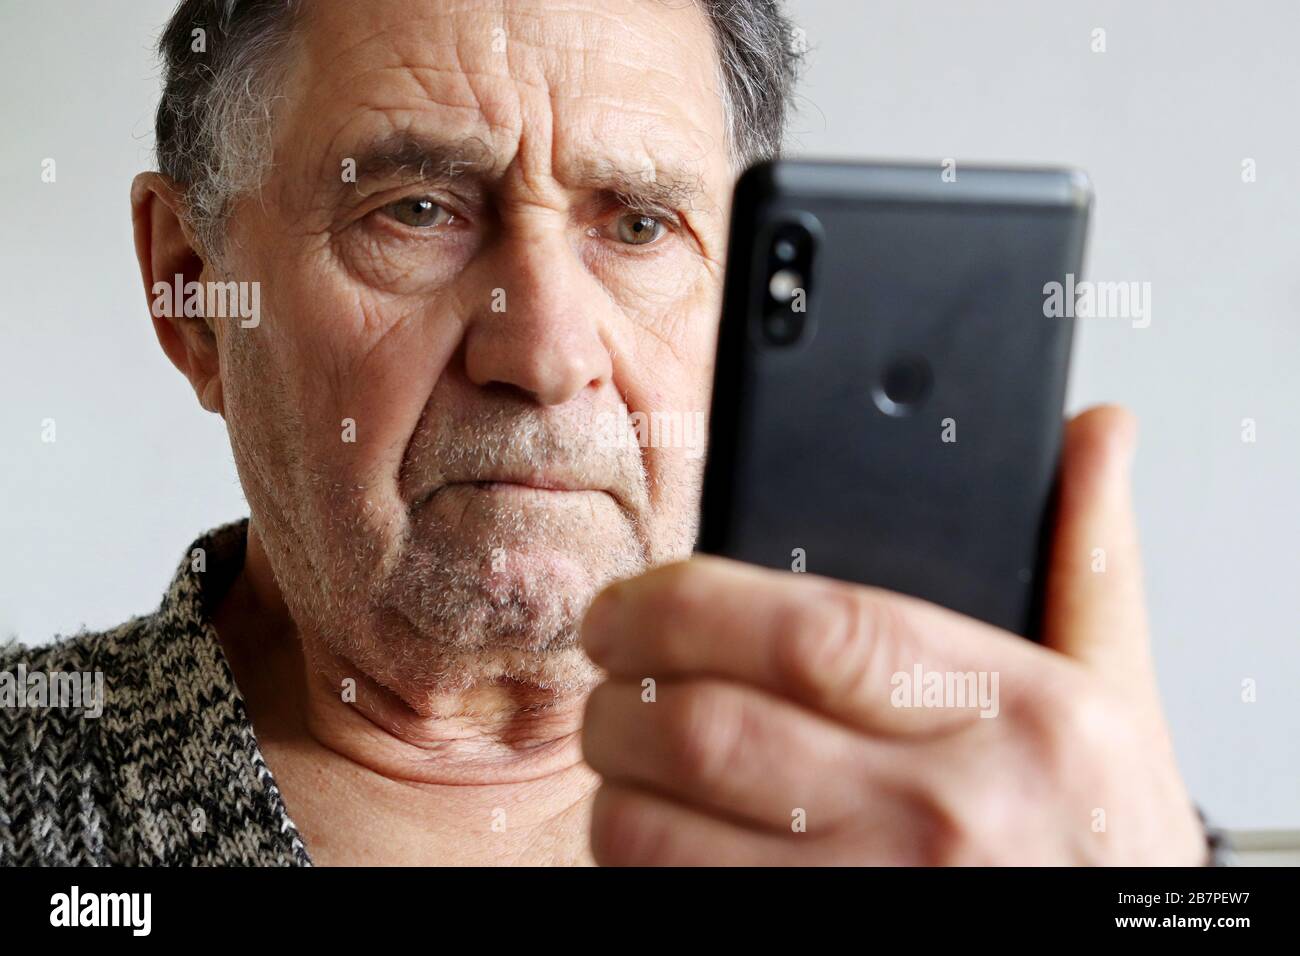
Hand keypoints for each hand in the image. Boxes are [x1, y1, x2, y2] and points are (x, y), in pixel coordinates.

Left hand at [580, 406, 1205, 864]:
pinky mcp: (824, 946)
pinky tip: (664, 835)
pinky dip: (640, 866)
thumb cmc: (1104, 837)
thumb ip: (1090, 558)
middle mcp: (941, 813)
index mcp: (1012, 712)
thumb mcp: (1120, 694)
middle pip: (708, 733)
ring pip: (666, 835)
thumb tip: (1093, 433)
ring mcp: (877, 896)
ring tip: (626, 758)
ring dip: (613, 788)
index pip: (808, 633)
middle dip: (617, 696)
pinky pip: (680, 904)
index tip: (631, 604)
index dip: (683, 607)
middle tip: (608, 676)